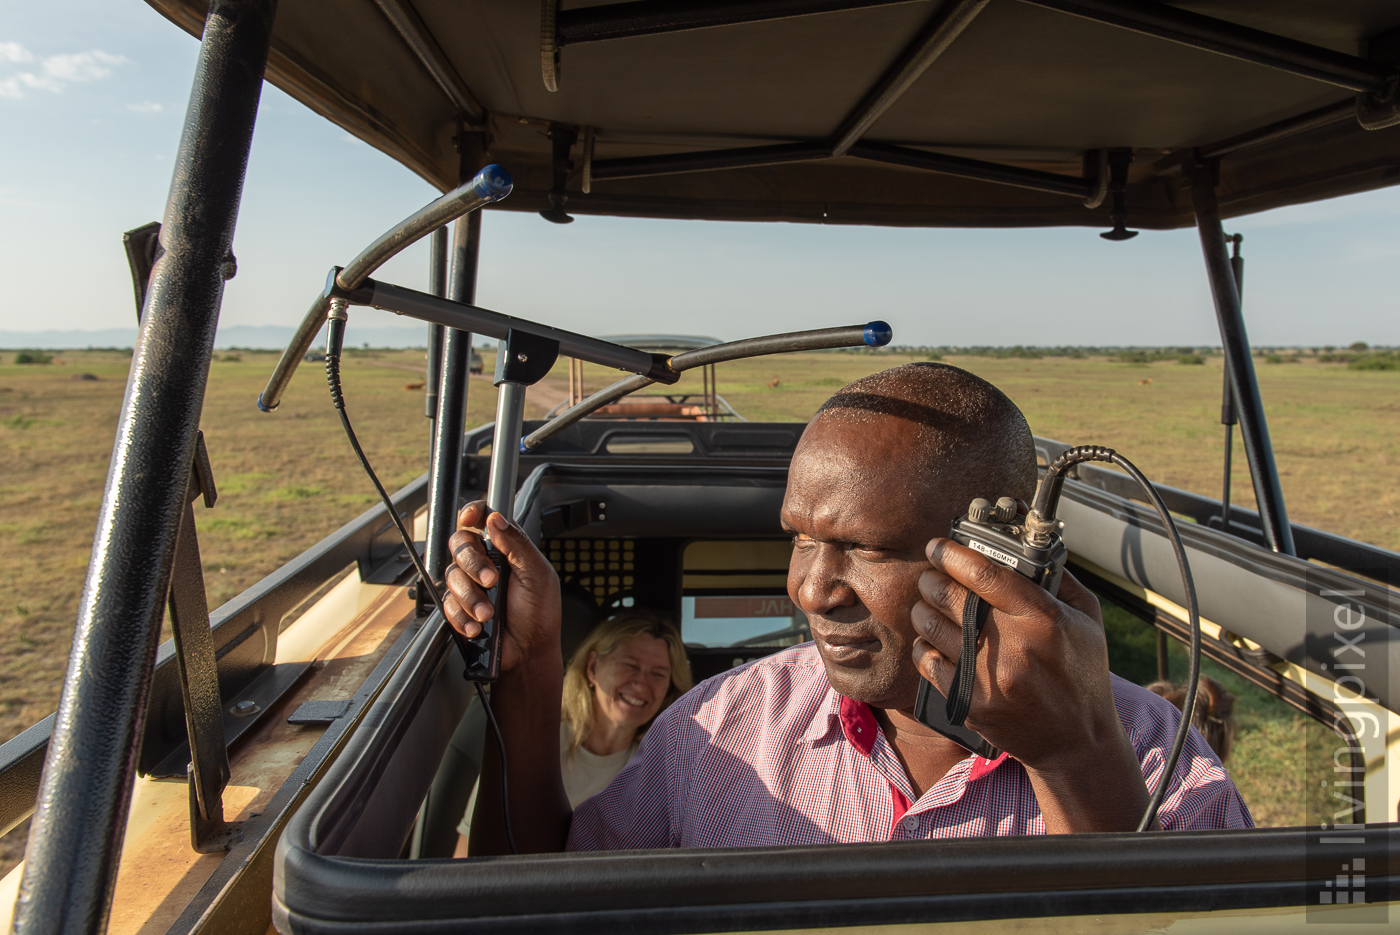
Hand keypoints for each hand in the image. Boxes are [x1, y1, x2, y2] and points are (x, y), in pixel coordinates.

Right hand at [442, 500, 561, 675]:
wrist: (528, 653)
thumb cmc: (539, 615)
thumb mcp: (538, 575)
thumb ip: (518, 544)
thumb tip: (497, 519)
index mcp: (507, 551)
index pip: (484, 521)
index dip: (473, 513)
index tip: (470, 518)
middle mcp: (486, 564)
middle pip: (461, 545)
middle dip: (473, 564)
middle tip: (491, 582)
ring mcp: (471, 586)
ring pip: (451, 576)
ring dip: (470, 597)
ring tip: (489, 613)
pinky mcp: (459, 608)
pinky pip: (447, 604)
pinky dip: (462, 616)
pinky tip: (479, 626)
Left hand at [909, 540, 1121, 771]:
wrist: (1077, 742)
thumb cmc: (1083, 676)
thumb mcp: (1089, 620)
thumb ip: (1061, 581)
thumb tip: (1026, 550)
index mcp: (1042, 618)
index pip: (984, 573)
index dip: (952, 554)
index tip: (939, 546)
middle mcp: (1012, 645)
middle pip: (948, 595)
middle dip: (932, 578)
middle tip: (932, 575)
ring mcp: (987, 676)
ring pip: (930, 625)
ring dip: (923, 609)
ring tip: (930, 606)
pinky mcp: (969, 702)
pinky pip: (927, 661)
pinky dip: (924, 645)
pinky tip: (933, 640)